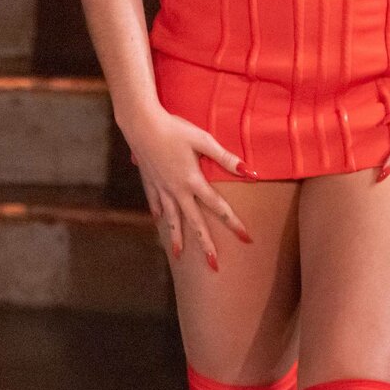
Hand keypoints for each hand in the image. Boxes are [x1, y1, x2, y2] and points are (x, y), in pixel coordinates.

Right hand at [124, 107, 255, 270]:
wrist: (141, 124)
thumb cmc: (175, 128)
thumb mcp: (203, 140)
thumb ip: (225, 158)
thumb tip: (249, 171)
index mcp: (193, 181)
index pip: (218, 208)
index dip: (234, 224)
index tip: (247, 239)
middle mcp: (177, 190)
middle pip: (194, 222)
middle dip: (205, 246)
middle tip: (214, 266)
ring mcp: (161, 188)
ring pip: (172, 219)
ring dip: (176, 238)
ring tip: (179, 256)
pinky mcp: (150, 182)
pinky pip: (156, 203)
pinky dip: (159, 213)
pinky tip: (160, 221)